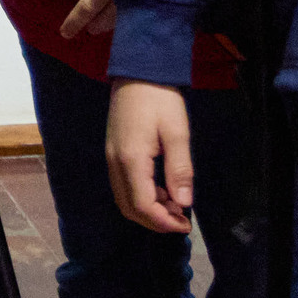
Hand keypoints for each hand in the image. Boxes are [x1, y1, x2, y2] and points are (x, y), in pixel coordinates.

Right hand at [106, 79, 194, 234]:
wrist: (137, 72)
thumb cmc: (160, 99)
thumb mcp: (177, 133)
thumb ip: (180, 169)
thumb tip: (184, 202)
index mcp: (131, 160)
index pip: (143, 205)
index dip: (164, 222)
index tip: (185, 225)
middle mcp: (115, 163)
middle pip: (129, 208)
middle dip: (154, 221)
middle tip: (180, 219)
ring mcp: (111, 157)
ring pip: (124, 198)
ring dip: (148, 210)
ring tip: (174, 205)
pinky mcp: (113, 152)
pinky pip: (123, 185)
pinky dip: (142, 196)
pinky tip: (162, 189)